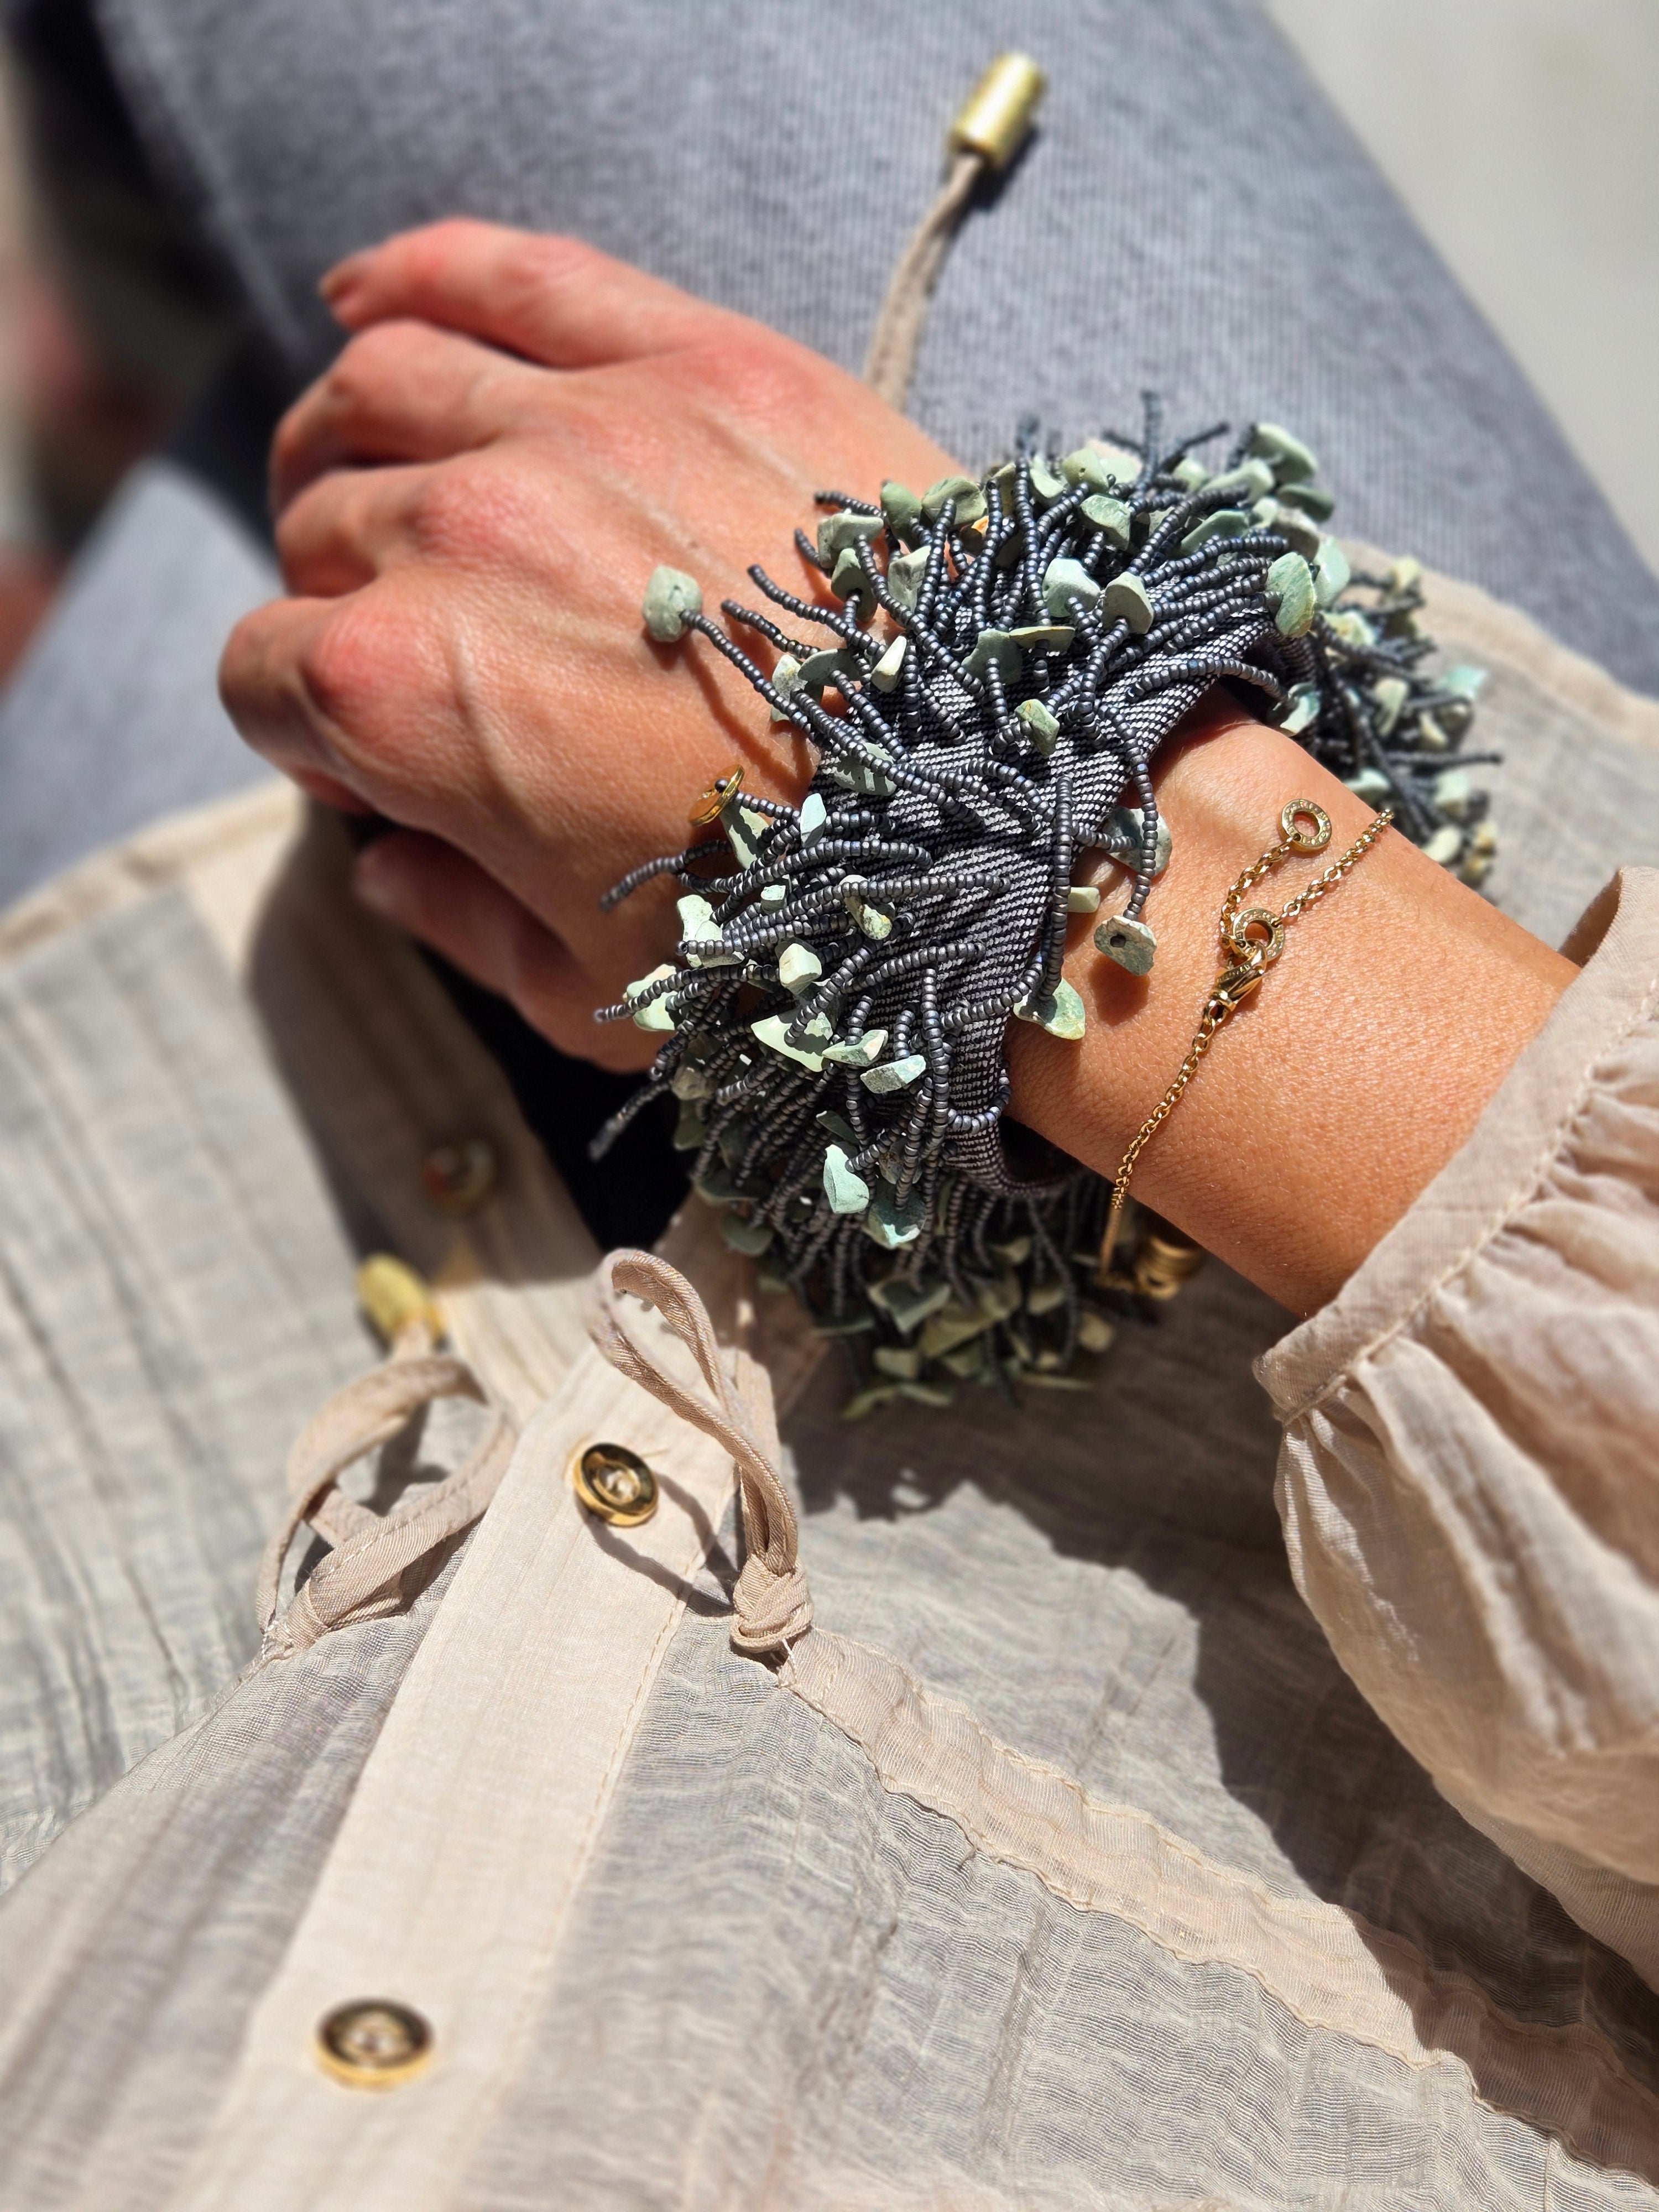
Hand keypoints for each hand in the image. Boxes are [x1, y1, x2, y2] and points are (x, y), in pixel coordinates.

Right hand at [220, 218, 956, 1067]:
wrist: (1010, 823)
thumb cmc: (801, 934)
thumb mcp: (594, 995)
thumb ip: (458, 927)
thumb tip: (386, 866)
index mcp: (404, 697)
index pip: (265, 678)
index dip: (304, 732)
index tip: (372, 759)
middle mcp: (462, 536)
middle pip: (324, 530)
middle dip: (337, 596)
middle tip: (414, 639)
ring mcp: (580, 429)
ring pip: (382, 386)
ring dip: (341, 435)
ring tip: (365, 474)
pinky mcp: (702, 361)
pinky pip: (510, 275)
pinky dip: (415, 273)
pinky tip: (368, 301)